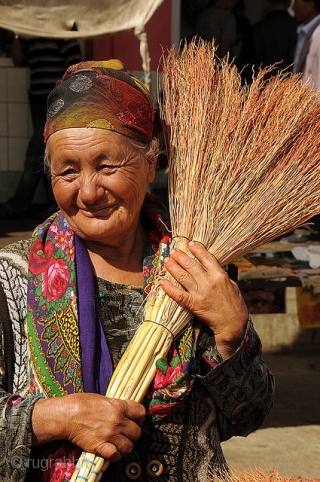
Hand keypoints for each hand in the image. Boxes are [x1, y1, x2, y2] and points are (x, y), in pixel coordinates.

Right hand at [32, 394, 145, 461]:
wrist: (66, 415)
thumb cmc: (81, 403)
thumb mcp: (102, 398)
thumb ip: (115, 405)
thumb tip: (122, 410)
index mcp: (118, 406)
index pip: (140, 412)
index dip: (140, 417)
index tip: (136, 419)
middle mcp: (117, 421)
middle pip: (137, 432)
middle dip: (133, 433)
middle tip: (127, 433)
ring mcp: (110, 435)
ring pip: (129, 446)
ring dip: (125, 445)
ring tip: (120, 443)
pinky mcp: (101, 447)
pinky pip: (115, 455)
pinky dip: (115, 455)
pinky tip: (111, 451)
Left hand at [159, 241, 247, 358]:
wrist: (233, 324)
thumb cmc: (235, 305)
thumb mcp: (234, 285)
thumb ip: (226, 274)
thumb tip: (223, 265)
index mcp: (220, 275)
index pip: (206, 258)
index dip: (197, 249)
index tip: (190, 243)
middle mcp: (208, 282)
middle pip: (191, 265)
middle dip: (180, 256)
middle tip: (173, 251)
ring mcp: (200, 293)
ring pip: (182, 276)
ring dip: (173, 267)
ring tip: (166, 261)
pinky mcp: (193, 304)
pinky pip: (178, 294)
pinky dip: (169, 288)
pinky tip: (162, 282)